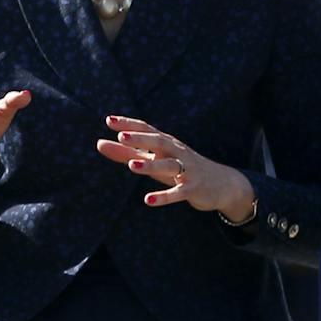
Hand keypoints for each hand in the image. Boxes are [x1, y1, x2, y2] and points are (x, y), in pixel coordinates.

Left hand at [96, 115, 255, 220]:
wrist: (221, 184)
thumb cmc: (181, 169)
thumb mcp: (154, 160)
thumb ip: (126, 153)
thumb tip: (99, 144)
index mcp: (167, 143)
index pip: (147, 129)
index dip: (129, 124)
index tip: (109, 120)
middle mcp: (177, 152)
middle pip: (159, 142)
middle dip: (141, 139)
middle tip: (121, 136)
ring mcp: (187, 170)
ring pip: (169, 165)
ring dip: (151, 165)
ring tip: (132, 166)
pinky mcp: (193, 188)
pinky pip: (178, 192)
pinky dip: (165, 196)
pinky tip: (148, 200)